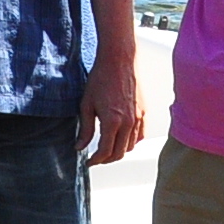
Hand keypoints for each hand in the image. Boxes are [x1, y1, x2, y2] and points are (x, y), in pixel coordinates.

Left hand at [79, 46, 144, 165]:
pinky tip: (121, 139)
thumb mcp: (86, 104)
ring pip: (131, 146)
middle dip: (106, 160)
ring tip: (107, 150)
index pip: (105, 151)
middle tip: (96, 159)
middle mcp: (128, 123)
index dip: (95, 161)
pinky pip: (140, 135)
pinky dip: (131, 142)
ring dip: (118, 152)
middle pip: (119, 153)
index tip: (88, 162)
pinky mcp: (144, 112)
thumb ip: (85, 129)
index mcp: (112, 122)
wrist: (119, 61)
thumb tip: (80, 147)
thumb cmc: (100, 79)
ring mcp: (138, 118)